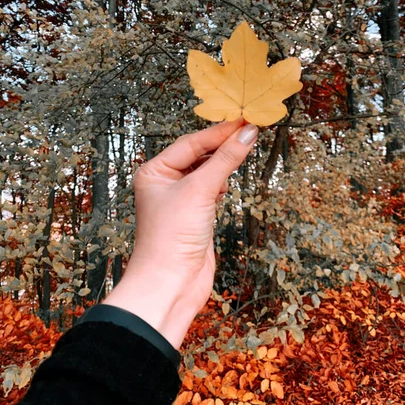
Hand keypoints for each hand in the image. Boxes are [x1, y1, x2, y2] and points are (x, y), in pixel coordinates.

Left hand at [104, 118, 257, 347]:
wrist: (171, 283)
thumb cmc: (170, 238)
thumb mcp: (199, 190)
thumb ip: (225, 159)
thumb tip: (247, 133)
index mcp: (154, 171)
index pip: (191, 142)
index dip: (219, 131)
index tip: (244, 121)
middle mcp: (164, 182)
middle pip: (198, 154)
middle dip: (222, 145)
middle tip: (249, 130)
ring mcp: (180, 199)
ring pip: (206, 171)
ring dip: (223, 163)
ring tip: (244, 148)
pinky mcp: (195, 215)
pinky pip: (211, 189)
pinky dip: (222, 182)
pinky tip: (229, 181)